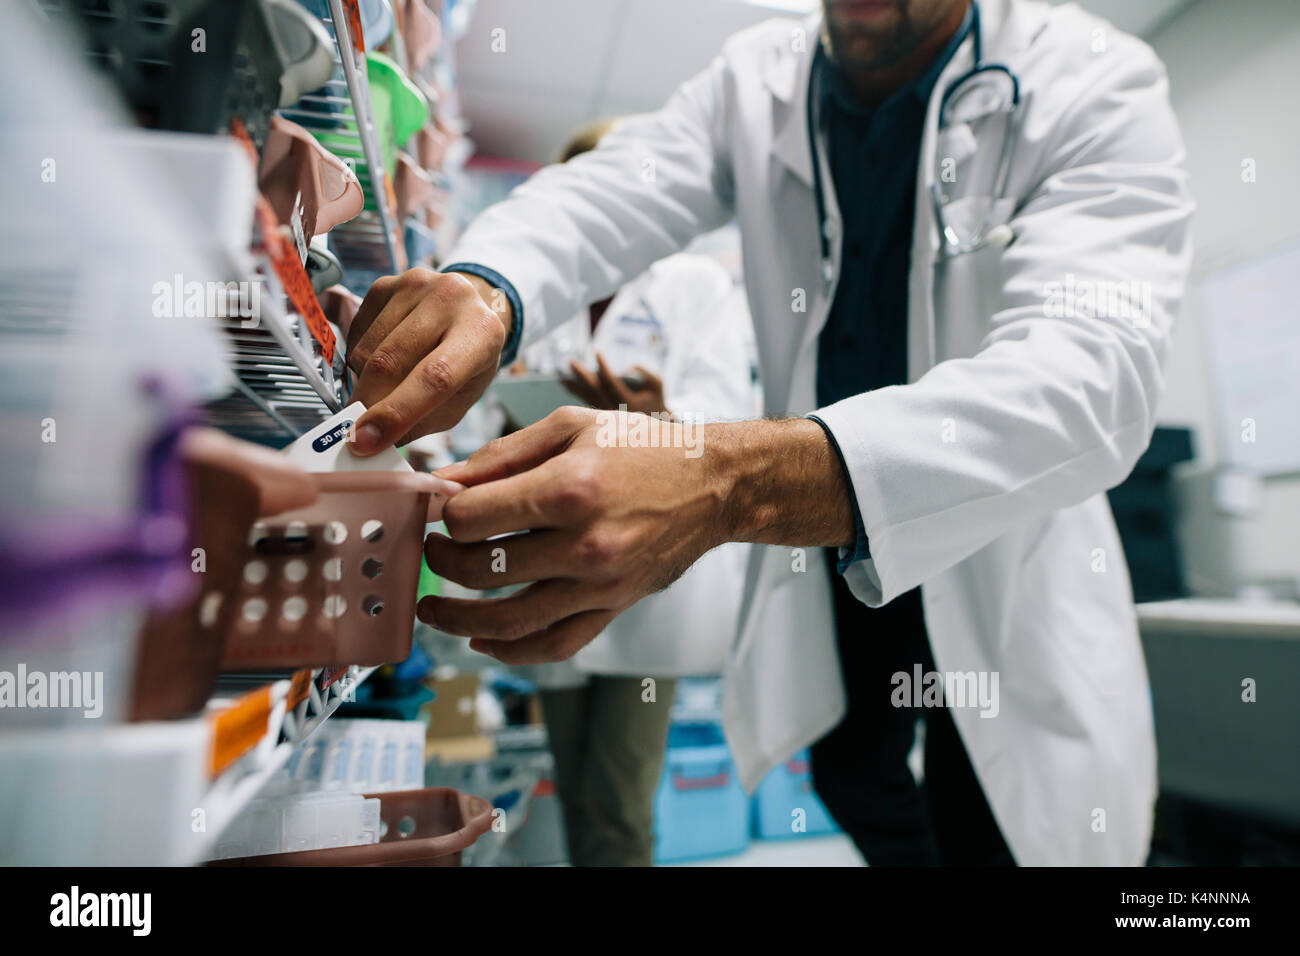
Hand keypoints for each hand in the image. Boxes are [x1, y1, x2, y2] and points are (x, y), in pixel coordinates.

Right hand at [344, 269, 509, 453]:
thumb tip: (370, 442)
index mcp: (482, 332)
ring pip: (367, 350)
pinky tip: (384, 357)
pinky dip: (360, 359)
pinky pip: (356, 333)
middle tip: (357, 431)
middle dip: (368, 404)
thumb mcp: (459, 400)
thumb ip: (420, 422)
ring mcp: (417, 284)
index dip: (395, 413)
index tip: (364, 442)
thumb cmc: (467, 363)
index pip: (434, 378)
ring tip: (386, 386)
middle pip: (391, 362)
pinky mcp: (388, 282)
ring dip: (365, 381)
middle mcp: (452, 298)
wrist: (470, 310)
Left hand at [418, 406, 728, 663]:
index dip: (444, 515)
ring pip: (509, 622)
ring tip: (434, 607)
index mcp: (569, 489)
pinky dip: (510, 652)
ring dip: (457, 619)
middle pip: (482, 570)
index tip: (441, 509)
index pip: (473, 519)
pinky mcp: (614, 608)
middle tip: (433, 549)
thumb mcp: (570, 427)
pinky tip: (481, 640)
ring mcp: (601, 585)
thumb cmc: (640, 447)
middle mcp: (584, 544)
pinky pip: (554, 646)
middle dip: (442, 561)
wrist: (712, 484)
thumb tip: (442, 481)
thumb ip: (501, 454)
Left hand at [562, 354, 668, 415]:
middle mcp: (615, 411)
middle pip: (595, 391)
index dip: (603, 366)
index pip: (611, 382)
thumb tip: (626, 368)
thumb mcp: (657, 382)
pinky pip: (587, 402)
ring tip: (561, 376)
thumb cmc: (657, 398)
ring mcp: (608, 415)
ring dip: (574, 386)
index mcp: (628, 403)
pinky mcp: (603, 416)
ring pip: (588, 399)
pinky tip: (567, 384)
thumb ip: (645, 372)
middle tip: (571, 362)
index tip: (596, 352)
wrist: (656, 422)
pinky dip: (577, 392)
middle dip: (582, 376)